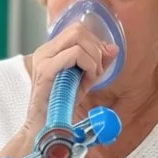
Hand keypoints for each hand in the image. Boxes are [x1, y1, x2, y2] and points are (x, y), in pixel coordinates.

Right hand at [22, 22, 118, 136]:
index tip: (98, 65)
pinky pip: (75, 54)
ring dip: (93, 57)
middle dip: (96, 49)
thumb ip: (97, 63)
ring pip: (78, 37)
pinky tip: (87, 81)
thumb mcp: (84, 80)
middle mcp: (44, 51)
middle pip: (78, 29)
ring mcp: (43, 59)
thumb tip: (113, 48)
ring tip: (91, 78)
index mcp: (50, 51)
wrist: (44, 127)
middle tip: (96, 71)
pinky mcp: (46, 70)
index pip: (77, 30)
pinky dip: (89, 66)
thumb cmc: (60, 107)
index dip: (94, 43)